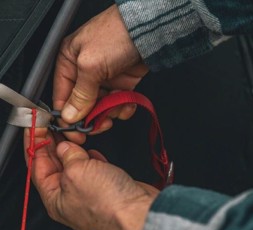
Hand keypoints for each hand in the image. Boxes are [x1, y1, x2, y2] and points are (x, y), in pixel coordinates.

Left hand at [24, 128, 158, 229]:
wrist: (138, 213)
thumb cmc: (108, 204)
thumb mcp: (77, 173)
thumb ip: (68, 156)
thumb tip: (65, 148)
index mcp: (55, 198)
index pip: (37, 165)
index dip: (34, 143)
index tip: (36, 126)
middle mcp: (70, 196)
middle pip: (55, 164)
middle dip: (52, 143)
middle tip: (51, 124)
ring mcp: (88, 192)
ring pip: (74, 164)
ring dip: (71, 148)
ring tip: (69, 132)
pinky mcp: (105, 186)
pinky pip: (92, 168)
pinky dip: (89, 157)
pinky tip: (90, 150)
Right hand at [53, 4, 147, 143]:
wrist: (149, 33)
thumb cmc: (116, 35)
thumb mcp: (91, 65)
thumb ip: (80, 94)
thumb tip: (69, 115)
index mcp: (70, 63)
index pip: (62, 96)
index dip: (67, 116)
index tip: (74, 132)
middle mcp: (85, 73)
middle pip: (82, 106)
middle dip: (92, 117)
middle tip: (100, 124)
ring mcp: (104, 80)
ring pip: (101, 108)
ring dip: (110, 112)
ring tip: (117, 105)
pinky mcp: (120, 85)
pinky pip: (117, 105)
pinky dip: (123, 107)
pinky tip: (127, 102)